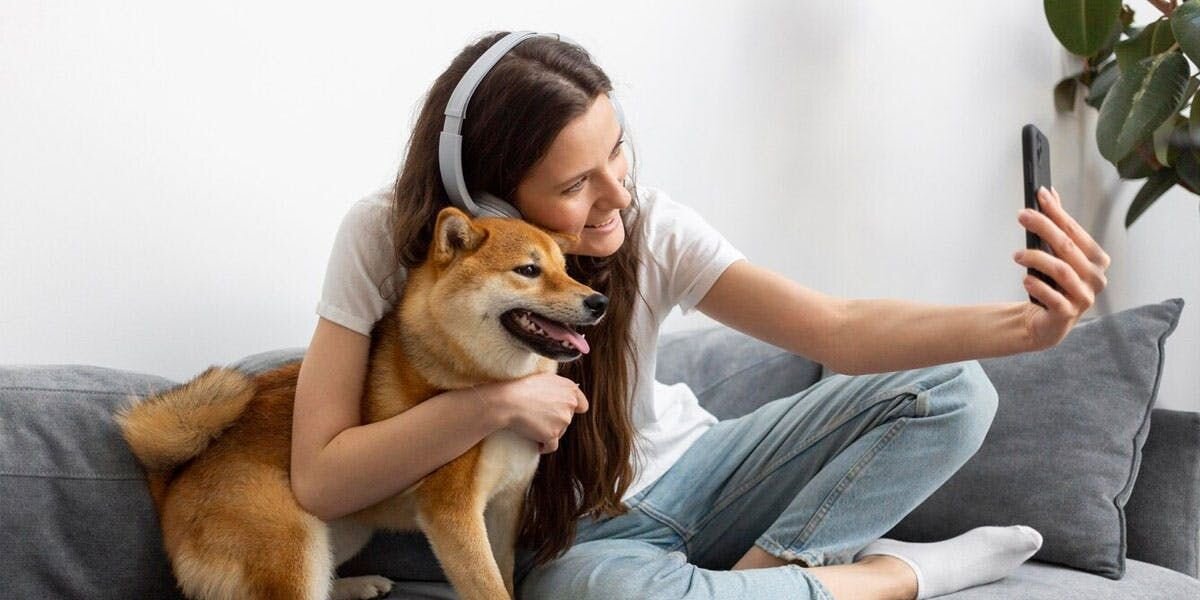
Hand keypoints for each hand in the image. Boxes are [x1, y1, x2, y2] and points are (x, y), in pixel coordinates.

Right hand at [488, 373, 588, 453]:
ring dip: (548, 432)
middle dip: (556, 420)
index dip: (573, 409)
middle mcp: (570, 405)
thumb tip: (569, 398)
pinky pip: (551, 446)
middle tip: (538, 417)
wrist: (508, 401)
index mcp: (570, 389)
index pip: (582, 405)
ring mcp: (562, 421)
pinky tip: (537, 445)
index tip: (562, 411)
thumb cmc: (522, 387)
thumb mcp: (546, 378)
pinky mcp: (552, 435)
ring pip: (560, 432)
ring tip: (532, 425)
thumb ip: (561, 388)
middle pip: (568, 420)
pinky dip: (544, 447)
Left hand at [1012, 186, 1111, 349]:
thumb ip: (1057, 224)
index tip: (1040, 194)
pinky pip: (1053, 297)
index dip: (1057, 212)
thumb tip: (1049, 192)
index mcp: (1097, 259)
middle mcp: (1096, 278)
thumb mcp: (1056, 253)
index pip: (1075, 230)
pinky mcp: (1068, 314)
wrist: (1047, 322)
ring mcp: (1084, 297)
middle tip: (1022, 215)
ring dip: (1036, 257)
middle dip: (1044, 227)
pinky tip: (1025, 278)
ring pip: (1061, 270)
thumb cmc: (1054, 283)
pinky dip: (1037, 285)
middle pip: (1067, 247)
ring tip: (1017, 254)